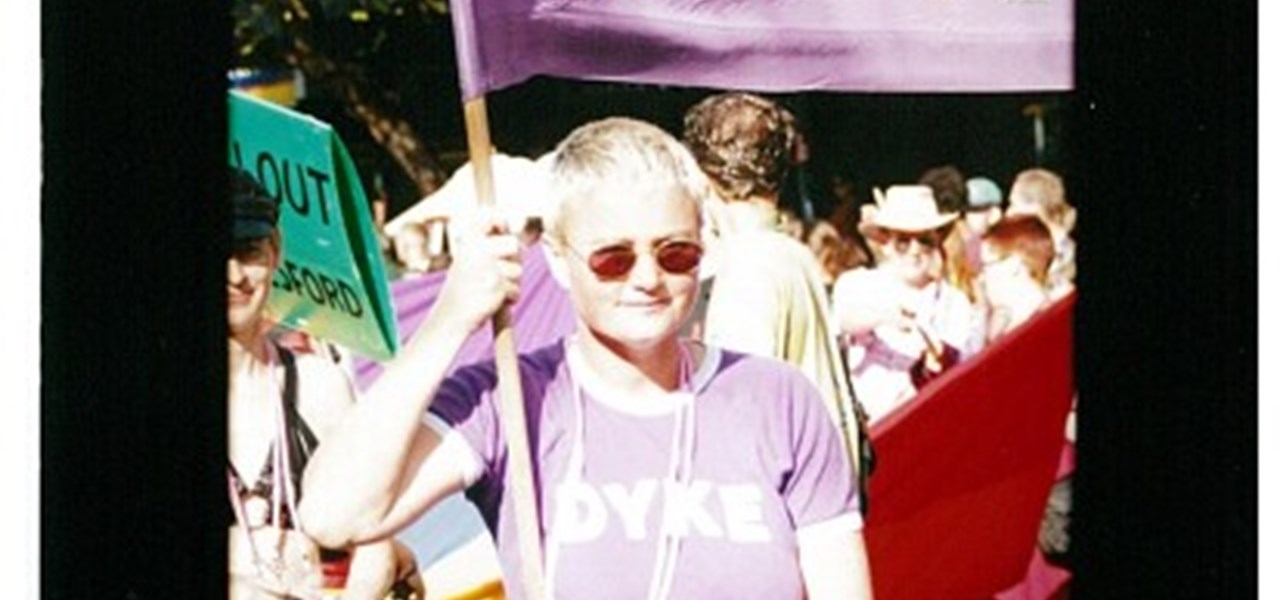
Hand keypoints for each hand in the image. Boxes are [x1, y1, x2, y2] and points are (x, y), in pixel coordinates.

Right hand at [434, 210, 522, 335]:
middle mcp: (478, 250)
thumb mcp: (468, 262)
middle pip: (514, 244)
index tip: (503, 228)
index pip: (492, 218)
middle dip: (513, 260)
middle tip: (500, 273)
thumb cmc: (461, 290)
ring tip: (490, 290)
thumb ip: (489, 247)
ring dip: (510, 283)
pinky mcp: (498, 285)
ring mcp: (488, 267)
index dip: (502, 222)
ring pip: (518, 270)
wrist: (449, 318)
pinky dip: (509, 298)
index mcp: (469, 242)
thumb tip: (516, 238)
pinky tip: (493, 301)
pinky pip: (516, 290)